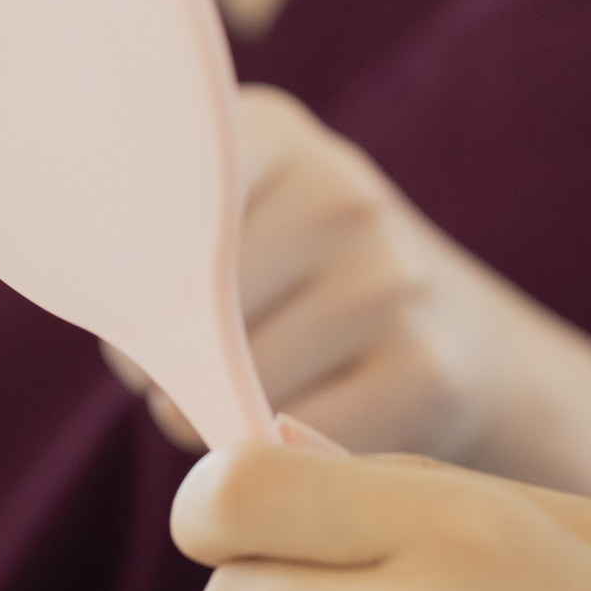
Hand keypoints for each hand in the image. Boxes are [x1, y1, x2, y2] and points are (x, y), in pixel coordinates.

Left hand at [106, 87, 522, 462]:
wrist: (465, 339)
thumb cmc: (299, 290)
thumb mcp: (238, 223)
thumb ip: (162, 250)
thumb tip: (125, 345)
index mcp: (275, 137)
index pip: (161, 208)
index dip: (133, 279)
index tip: (138, 308)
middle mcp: (342, 194)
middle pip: (198, 306)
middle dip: (165, 358)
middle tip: (180, 373)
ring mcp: (394, 280)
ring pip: (243, 377)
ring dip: (210, 411)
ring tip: (236, 397)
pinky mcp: (428, 372)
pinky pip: (294, 437)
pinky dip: (272, 453)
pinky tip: (288, 431)